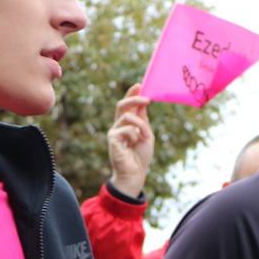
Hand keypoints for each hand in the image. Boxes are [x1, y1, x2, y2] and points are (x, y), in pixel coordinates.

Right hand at [106, 83, 153, 198]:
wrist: (135, 173)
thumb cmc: (141, 157)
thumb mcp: (146, 135)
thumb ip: (143, 120)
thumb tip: (143, 103)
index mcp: (127, 124)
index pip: (128, 105)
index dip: (133, 93)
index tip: (140, 84)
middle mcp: (118, 126)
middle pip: (122, 105)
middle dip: (134, 98)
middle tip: (146, 98)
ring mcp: (114, 132)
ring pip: (127, 116)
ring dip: (140, 124)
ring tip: (143, 136)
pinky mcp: (112, 139)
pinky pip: (127, 129)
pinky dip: (134, 135)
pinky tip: (133, 144)